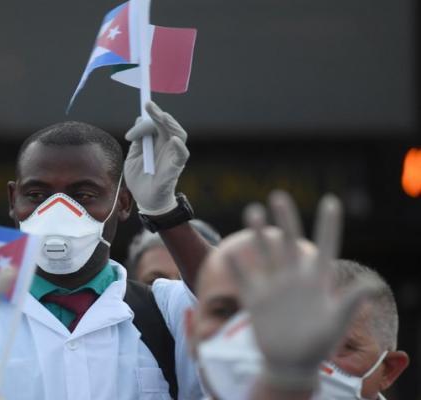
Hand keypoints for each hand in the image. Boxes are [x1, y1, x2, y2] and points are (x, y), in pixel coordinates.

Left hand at [124, 101, 188, 215]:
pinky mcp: (175, 167)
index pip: (154, 124)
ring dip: (169, 124)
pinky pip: (182, 155)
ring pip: (178, 134)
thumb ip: (137, 140)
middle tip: (148, 105)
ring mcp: (172, 155)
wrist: (144, 200)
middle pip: (167, 124)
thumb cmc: (139, 178)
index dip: (143, 123)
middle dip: (158, 114)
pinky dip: (179, 147)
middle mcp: (167, 145)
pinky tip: (172, 139)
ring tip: (161, 117)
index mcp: (156, 141)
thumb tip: (139, 119)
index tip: (129, 134)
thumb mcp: (133, 156)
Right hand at [227, 191, 379, 389]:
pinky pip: (244, 278)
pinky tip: (229, 253)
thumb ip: (350, 303)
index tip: (331, 201)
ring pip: (265, 253)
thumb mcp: (336, 323)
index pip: (325, 246)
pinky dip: (236, 266)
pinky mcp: (255, 299)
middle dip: (286, 219)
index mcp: (317, 281)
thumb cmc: (318, 344)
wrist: (291, 363)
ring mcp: (273, 287)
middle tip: (279, 195)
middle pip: (290, 242)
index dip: (328, 225)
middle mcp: (294, 278)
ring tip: (253, 211)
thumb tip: (371, 286)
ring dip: (258, 233)